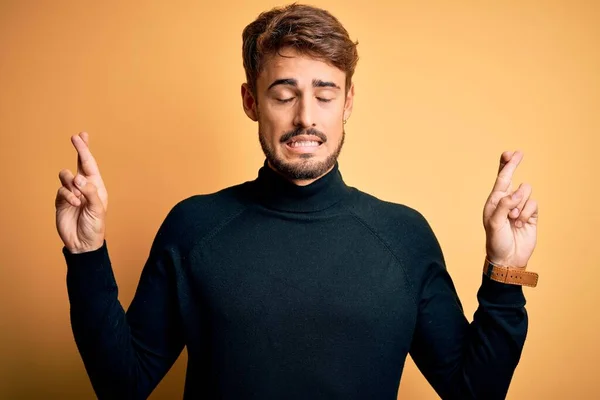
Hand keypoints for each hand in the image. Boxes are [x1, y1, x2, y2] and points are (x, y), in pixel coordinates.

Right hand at [55, 132, 107, 253]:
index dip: (85, 150)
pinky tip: (74, 204)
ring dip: (72, 184)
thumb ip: (90, 192)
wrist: (83, 243)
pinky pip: (61, 190)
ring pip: (66, 176)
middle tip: (75, 137)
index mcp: (97, 186)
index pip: (90, 165)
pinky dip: (68, 196)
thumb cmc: (95, 226)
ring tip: (79, 198)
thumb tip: (78, 177)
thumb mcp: (98, 209)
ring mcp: (72, 192)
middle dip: (79, 150)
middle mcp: (85, 186)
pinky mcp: (61, 200)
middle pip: (79, 163)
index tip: (81, 136)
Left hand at [482, 151, 537, 267]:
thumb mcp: (494, 223)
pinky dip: (527, 212)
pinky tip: (521, 223)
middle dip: (513, 166)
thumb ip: (504, 205)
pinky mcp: (530, 214)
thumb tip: (518, 191)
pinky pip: (533, 204)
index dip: (505, 165)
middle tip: (518, 153)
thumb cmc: (496, 242)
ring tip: (513, 219)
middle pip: (511, 178)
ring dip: (520, 204)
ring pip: (525, 191)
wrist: (508, 259)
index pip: (500, 180)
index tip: (510, 153)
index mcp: (493, 202)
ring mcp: (519, 207)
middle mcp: (506, 201)